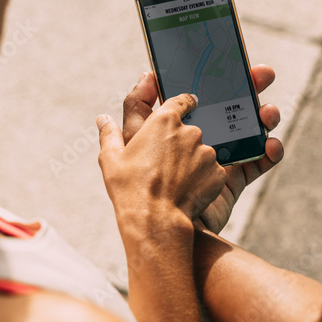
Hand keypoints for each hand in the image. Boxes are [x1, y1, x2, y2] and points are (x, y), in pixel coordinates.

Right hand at [97, 93, 226, 246]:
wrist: (155, 220)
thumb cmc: (130, 188)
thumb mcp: (111, 159)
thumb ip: (110, 134)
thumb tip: (103, 119)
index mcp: (164, 121)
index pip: (182, 101)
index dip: (184, 104)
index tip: (189, 105)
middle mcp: (190, 132)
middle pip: (191, 131)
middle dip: (181, 143)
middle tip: (166, 164)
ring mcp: (207, 153)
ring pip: (202, 152)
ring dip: (193, 162)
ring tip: (176, 182)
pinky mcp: (218, 173)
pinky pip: (212, 171)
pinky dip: (203, 178)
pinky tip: (188, 191)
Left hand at [120, 66, 283, 234]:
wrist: (162, 227)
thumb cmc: (140, 186)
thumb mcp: (130, 141)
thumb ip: (137, 108)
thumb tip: (148, 76)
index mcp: (177, 126)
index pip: (200, 94)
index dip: (216, 76)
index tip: (231, 60)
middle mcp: (201, 138)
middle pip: (231, 106)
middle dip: (250, 87)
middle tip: (263, 74)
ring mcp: (220, 157)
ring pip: (249, 129)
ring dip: (263, 117)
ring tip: (268, 112)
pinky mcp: (234, 179)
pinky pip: (258, 161)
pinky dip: (270, 152)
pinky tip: (272, 144)